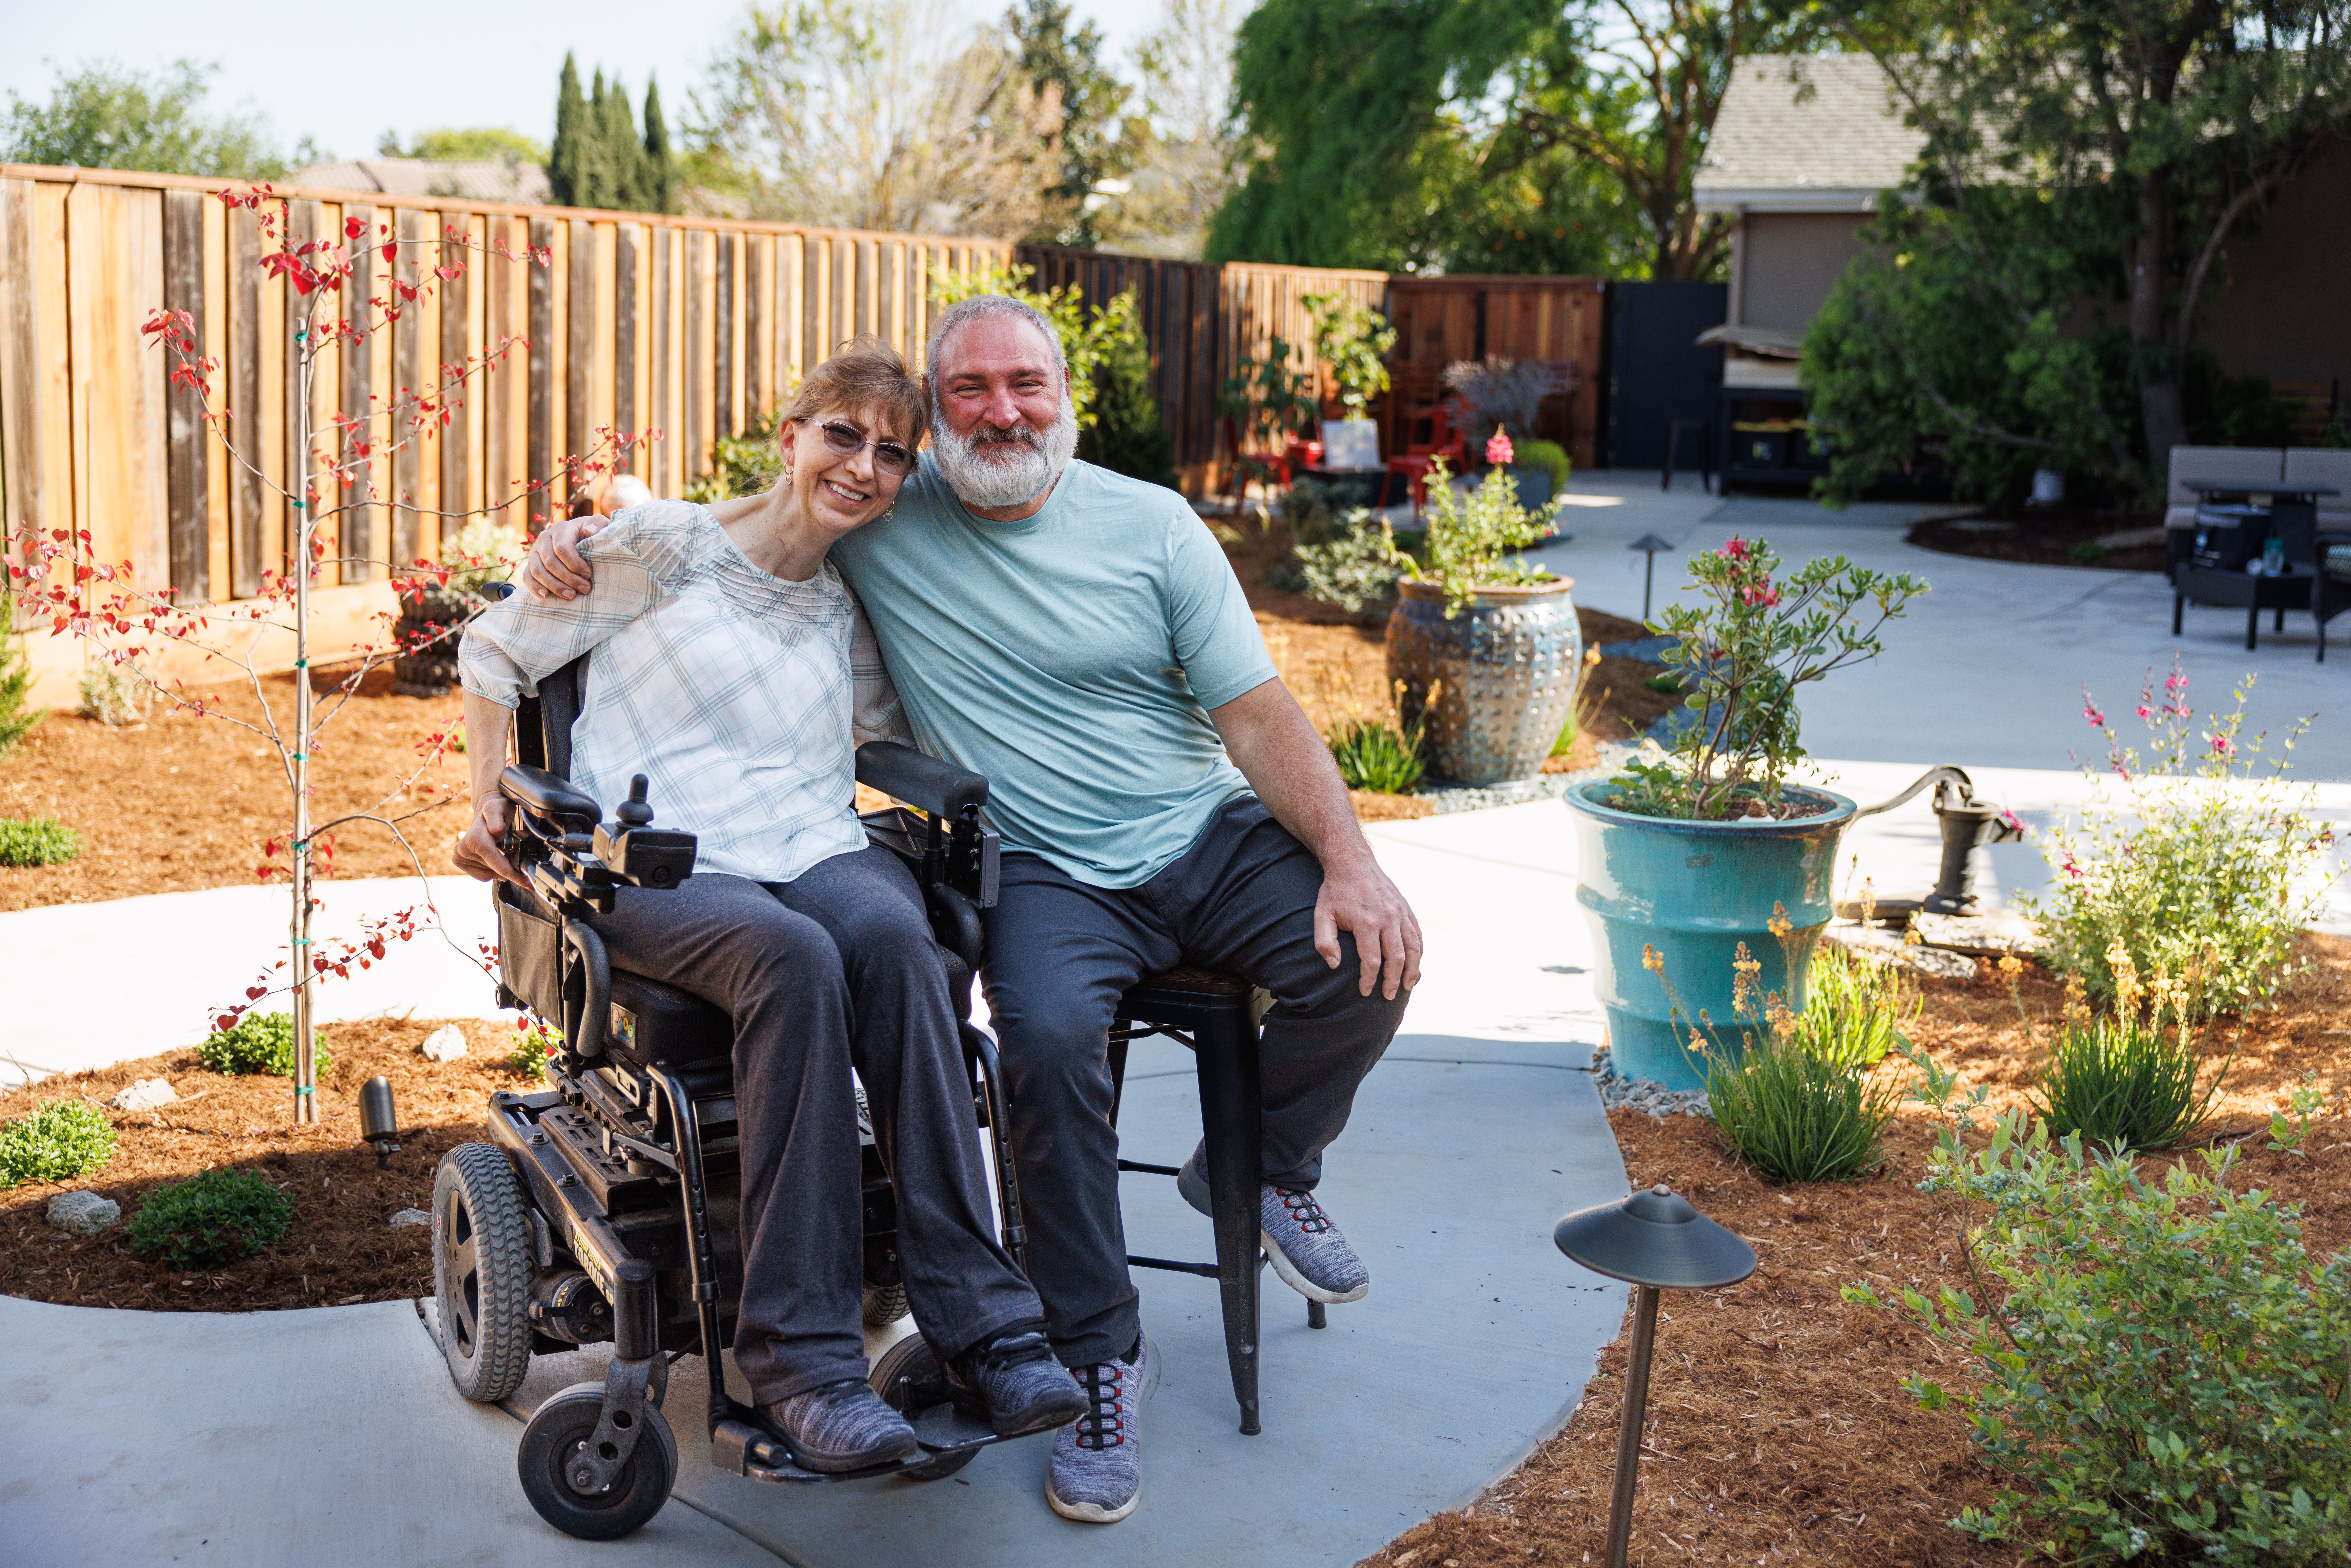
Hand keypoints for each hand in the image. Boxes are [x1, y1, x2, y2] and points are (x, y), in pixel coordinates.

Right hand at [454, 795, 524, 886]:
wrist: (485, 812)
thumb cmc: (497, 810)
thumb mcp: (500, 808)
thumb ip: (497, 818)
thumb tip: (495, 831)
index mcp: (475, 839)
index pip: (498, 866)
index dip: (515, 876)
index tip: (528, 884)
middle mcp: (464, 848)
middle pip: (495, 871)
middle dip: (508, 868)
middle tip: (515, 857)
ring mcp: (460, 855)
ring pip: (489, 874)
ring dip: (498, 867)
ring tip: (500, 851)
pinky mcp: (459, 860)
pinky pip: (481, 875)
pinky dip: (491, 870)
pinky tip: (493, 857)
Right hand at [520, 513, 606, 599]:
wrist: (581, 538)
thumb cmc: (592, 534)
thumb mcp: (599, 525)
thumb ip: (598, 524)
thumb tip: (589, 531)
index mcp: (560, 529)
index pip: (562, 548)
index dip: (575, 564)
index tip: (588, 574)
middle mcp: (544, 539)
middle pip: (550, 562)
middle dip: (568, 578)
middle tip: (584, 589)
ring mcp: (535, 552)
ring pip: (537, 571)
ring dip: (554, 586)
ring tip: (571, 596)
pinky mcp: (532, 563)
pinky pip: (527, 576)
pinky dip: (534, 587)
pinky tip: (546, 595)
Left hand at [1313, 853, 1421, 999]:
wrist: (1352, 862)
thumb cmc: (1335, 891)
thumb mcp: (1322, 915)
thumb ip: (1325, 942)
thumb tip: (1335, 966)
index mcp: (1366, 922)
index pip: (1372, 960)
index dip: (1369, 980)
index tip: (1364, 992)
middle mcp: (1387, 918)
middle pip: (1396, 958)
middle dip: (1392, 981)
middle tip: (1388, 996)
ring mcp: (1400, 912)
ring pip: (1413, 947)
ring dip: (1412, 970)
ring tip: (1407, 986)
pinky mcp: (1406, 908)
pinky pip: (1417, 934)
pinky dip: (1418, 951)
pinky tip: (1415, 964)